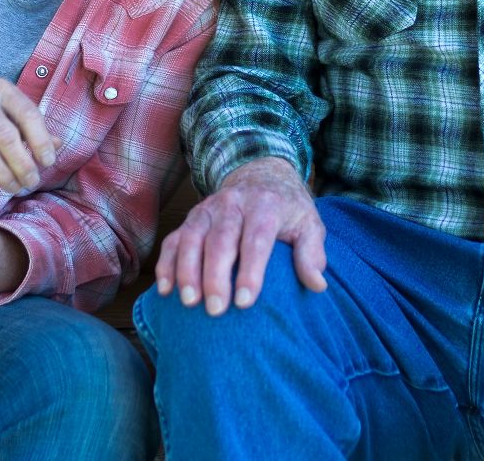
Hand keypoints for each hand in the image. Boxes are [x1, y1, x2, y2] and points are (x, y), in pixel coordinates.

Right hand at [0, 78, 58, 196]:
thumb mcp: (0, 107)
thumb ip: (27, 124)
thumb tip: (58, 145)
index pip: (28, 115)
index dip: (42, 142)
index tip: (48, 162)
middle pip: (8, 138)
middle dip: (24, 166)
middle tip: (32, 182)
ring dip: (4, 177)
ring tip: (14, 188)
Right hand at [153, 156, 326, 315]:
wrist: (260, 173)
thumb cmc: (287, 208)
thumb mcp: (309, 224)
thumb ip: (312, 253)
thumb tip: (317, 285)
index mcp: (265, 205)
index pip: (256, 239)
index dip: (250, 271)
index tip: (246, 302)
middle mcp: (233, 204)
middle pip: (220, 240)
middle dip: (215, 276)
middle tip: (216, 310)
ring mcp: (208, 210)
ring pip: (192, 238)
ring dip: (187, 270)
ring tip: (189, 302)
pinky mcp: (191, 218)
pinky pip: (174, 240)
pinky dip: (167, 264)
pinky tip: (166, 289)